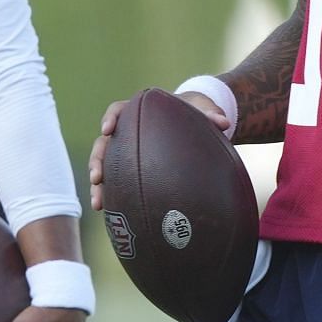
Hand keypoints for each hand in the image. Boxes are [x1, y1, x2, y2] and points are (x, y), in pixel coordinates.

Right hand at [87, 91, 229, 209]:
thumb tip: (224, 122)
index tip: (107, 129)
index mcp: (138, 111)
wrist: (191, 122)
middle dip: (97, 161)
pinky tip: (110, 212)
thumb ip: (210, 113)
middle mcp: (126, 130)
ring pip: (105, 166)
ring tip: (98, 204)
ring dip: (98, 185)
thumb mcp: (202, 109)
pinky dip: (112, 195)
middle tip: (97, 177)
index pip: (118, 110)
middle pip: (103, 144)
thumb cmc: (194, 111)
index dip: (110, 119)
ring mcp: (125, 150)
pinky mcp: (129, 167)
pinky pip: (116, 181)